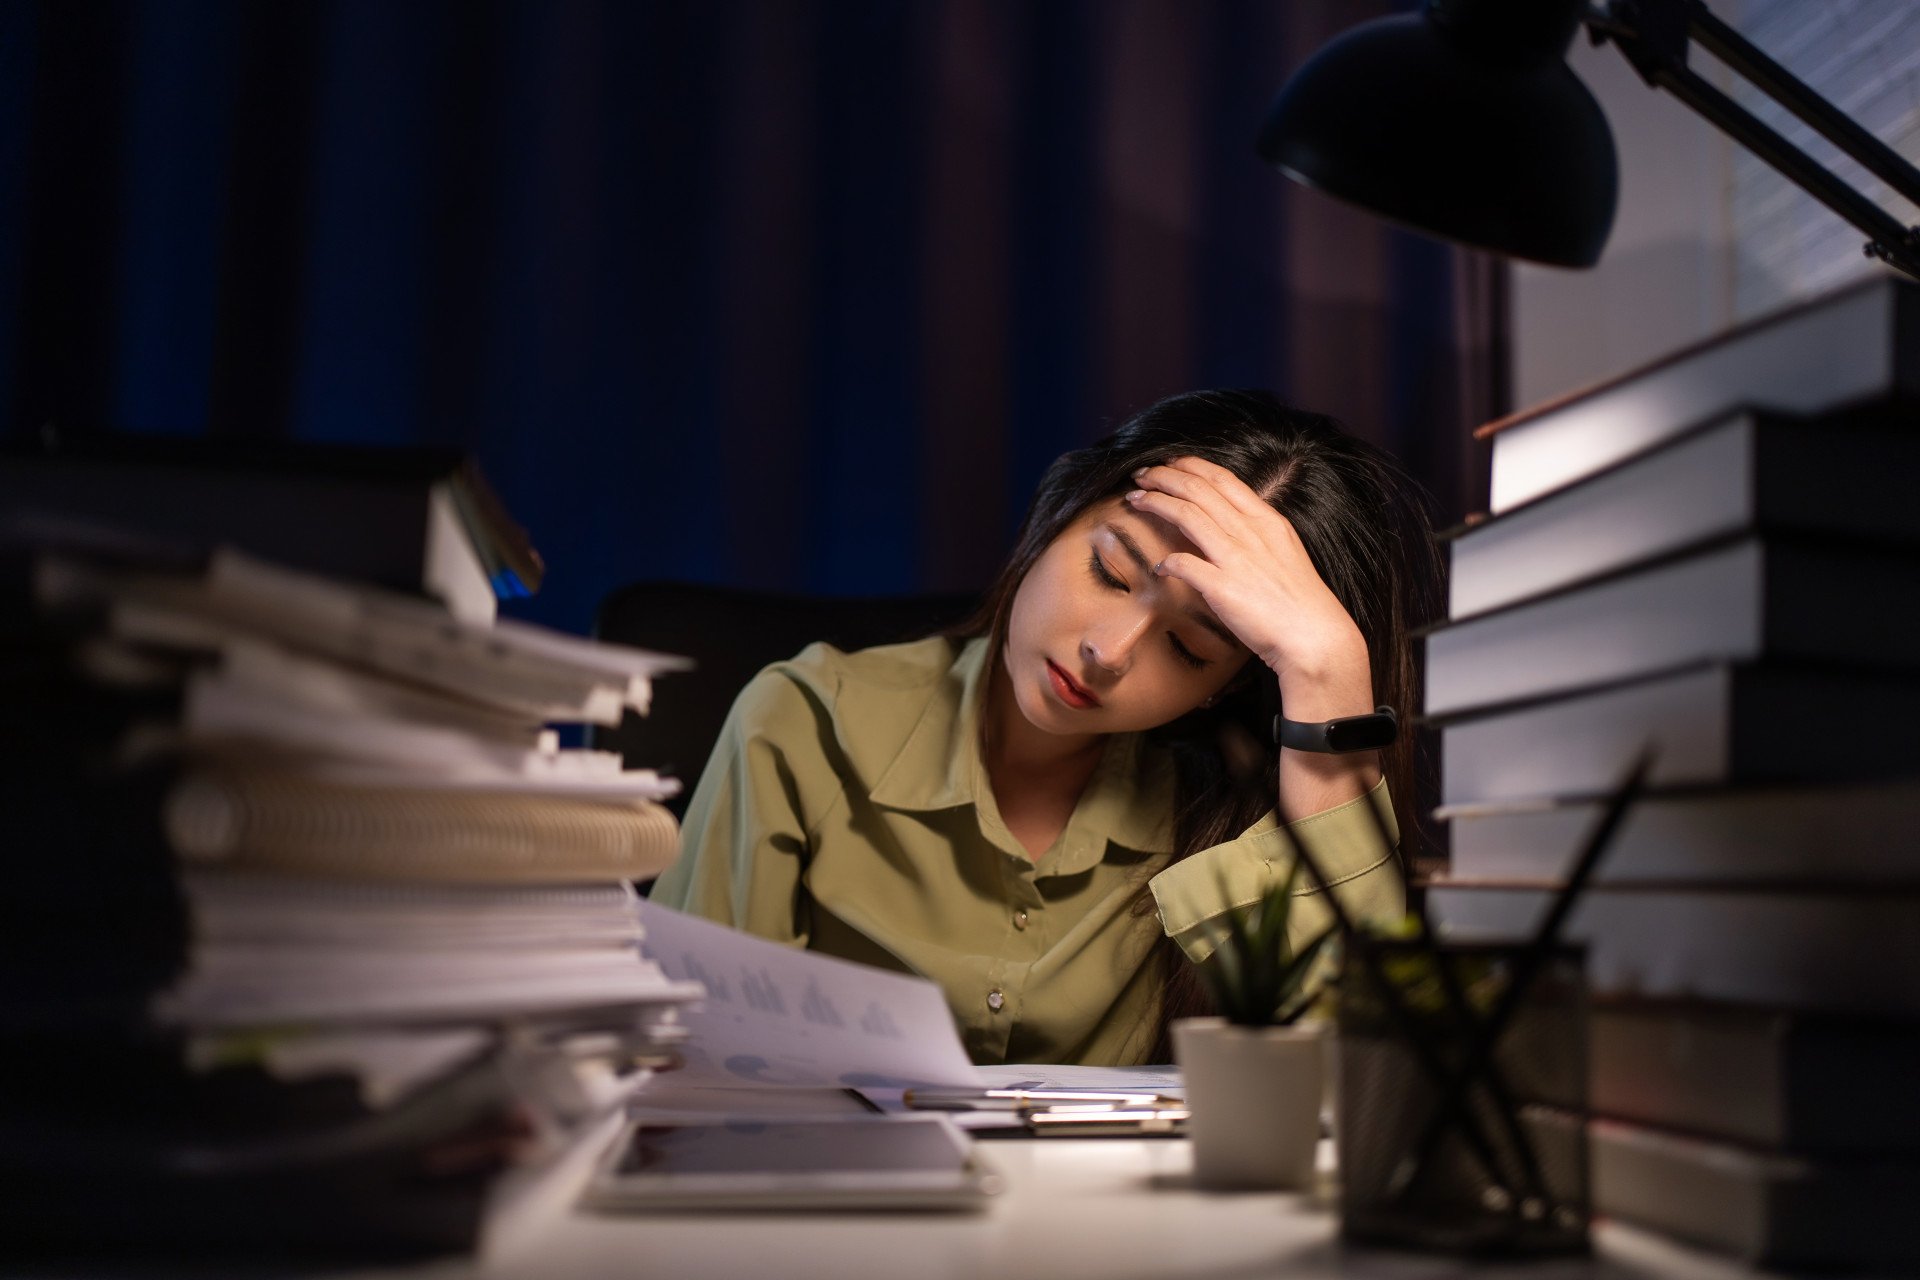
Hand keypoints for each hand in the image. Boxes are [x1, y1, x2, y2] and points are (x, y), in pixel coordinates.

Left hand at [1124, 456, 1369, 704]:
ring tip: (1136, 500)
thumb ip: (1256, 536)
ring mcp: (1236, 558)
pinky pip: (1184, 565)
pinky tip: (1158, 566)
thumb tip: (1226, 527)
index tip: (1168, 463)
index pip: (1222, 479)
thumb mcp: (1284, 552)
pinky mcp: (1222, 588)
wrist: (1314, 638)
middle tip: (1141, 474)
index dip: (1190, 466)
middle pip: (1198, 490)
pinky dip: (1166, 561)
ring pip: (1187, 515)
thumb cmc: (1300, 601)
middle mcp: (1250, 532)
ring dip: (1156, 503)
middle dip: (1164, 476)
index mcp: (1266, 521)